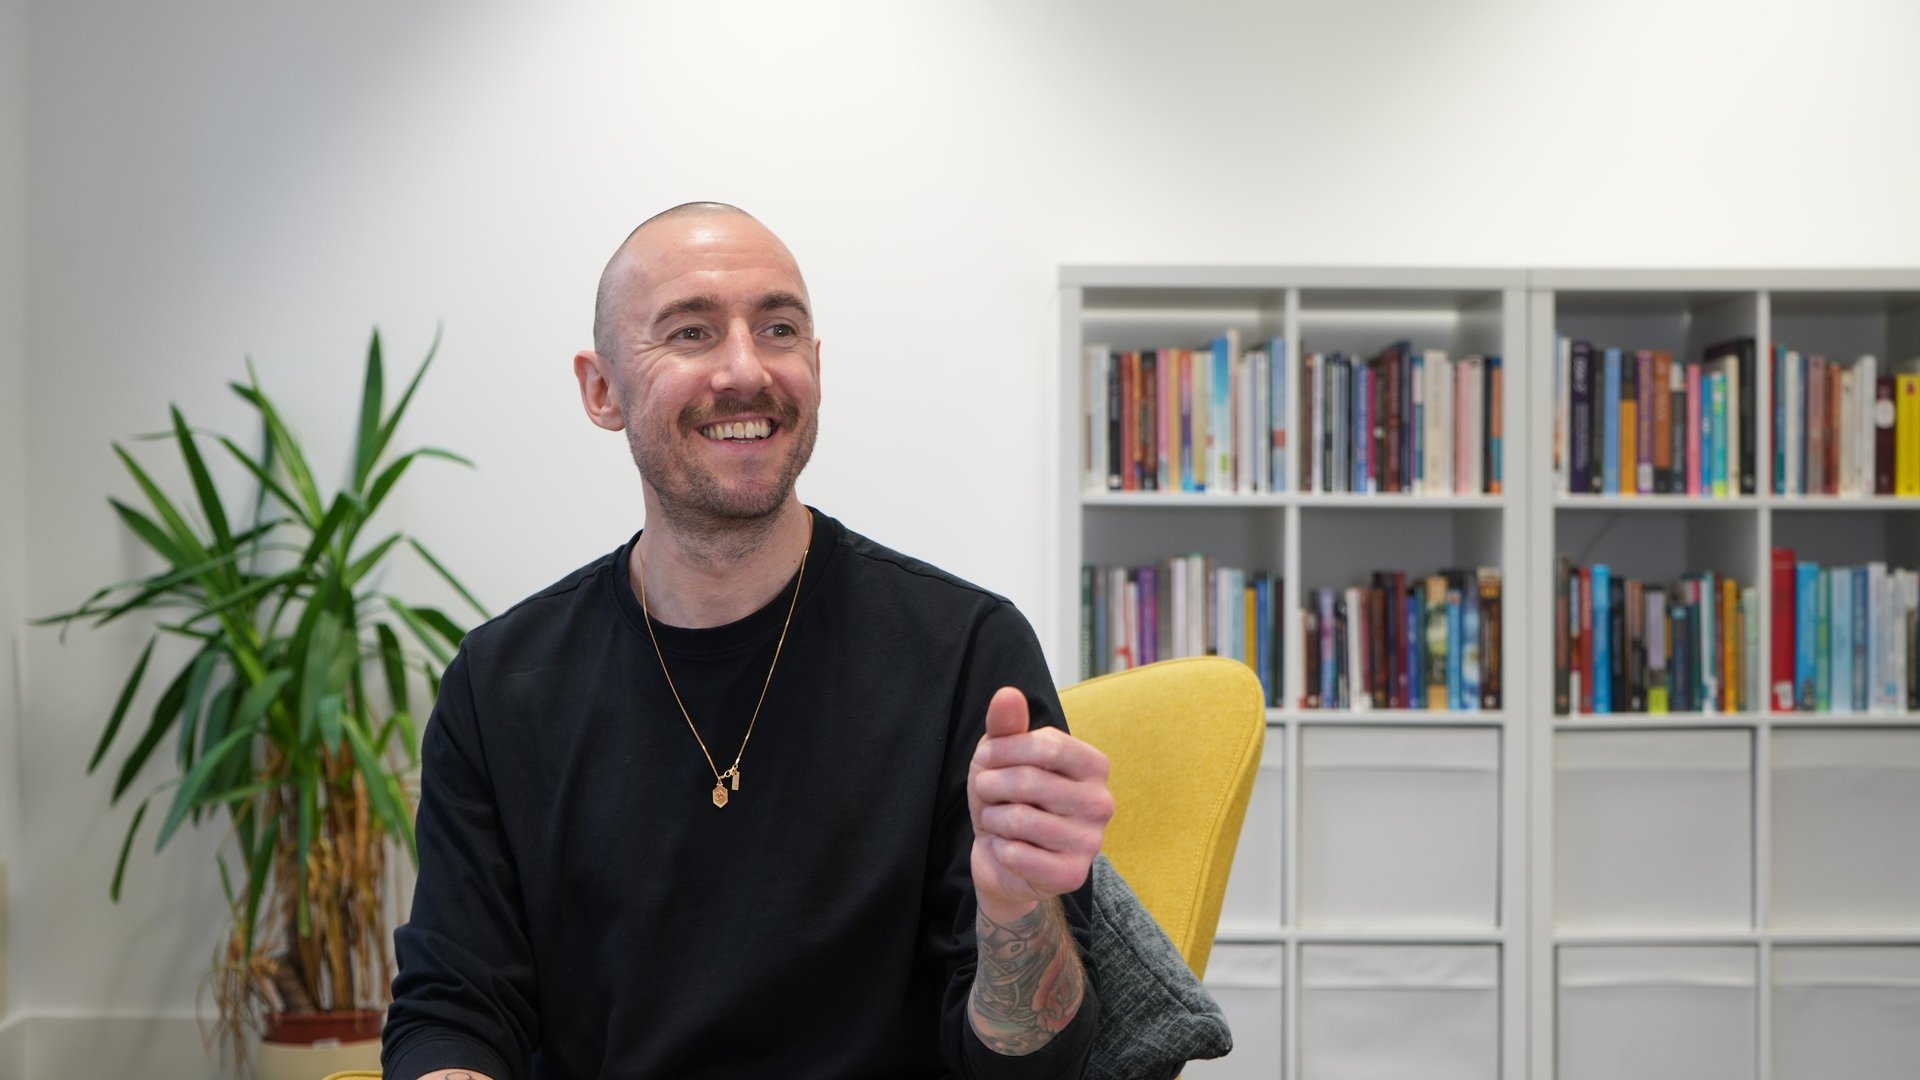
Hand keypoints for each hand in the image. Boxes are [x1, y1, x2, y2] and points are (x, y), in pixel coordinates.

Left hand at [967, 686, 1112, 921]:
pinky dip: (999, 849)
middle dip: (991, 785)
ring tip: (997, 821)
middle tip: (987, 793)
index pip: (1046, 744)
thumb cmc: (1009, 799)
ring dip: (993, 818)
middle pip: (1030, 781)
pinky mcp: (1072, 875)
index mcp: (1094, 766)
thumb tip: (1007, 693)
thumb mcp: (1002, 757)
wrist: (1004, 861)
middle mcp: (1102, 803)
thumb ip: (1006, 725)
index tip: (985, 759)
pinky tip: (1007, 850)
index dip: (1003, 750)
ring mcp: (1091, 842)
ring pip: (1020, 818)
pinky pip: (1017, 854)